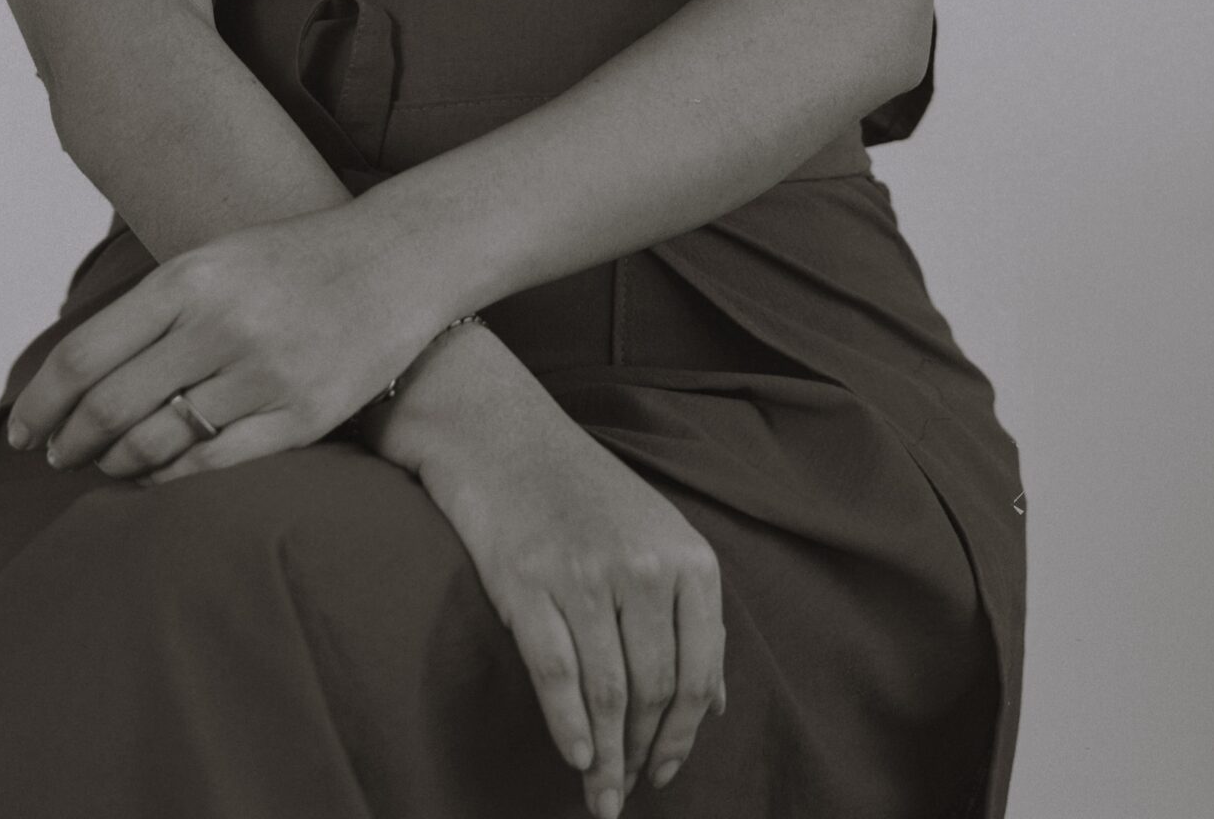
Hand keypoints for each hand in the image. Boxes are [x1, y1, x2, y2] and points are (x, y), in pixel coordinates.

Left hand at [5, 205, 443, 481]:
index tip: (21, 431)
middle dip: (73, 441)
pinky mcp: (303, 416)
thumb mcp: (217, 258)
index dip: (42, 401)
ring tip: (105, 465)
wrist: (398, 259)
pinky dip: (173, 479)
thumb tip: (81, 368)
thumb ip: (156, 306)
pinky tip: (157, 480)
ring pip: (160, 441)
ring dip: (119, 462)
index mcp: (190, 277)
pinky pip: (216, 465)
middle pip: (113, 405)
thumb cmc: (296, 260)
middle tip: (58, 457)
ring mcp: (263, 372)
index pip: (86, 353)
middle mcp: (221, 324)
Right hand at [410, 373, 726, 813]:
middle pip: (654, 690)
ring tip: (601, 798)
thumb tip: (714, 703)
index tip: (667, 771)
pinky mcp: (528, 583)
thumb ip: (691, 612)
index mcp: (686, 556)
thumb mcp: (655, 534)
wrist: (500, 432)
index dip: (683, 735)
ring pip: (608, 693)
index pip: (697, 672)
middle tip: (628, 793)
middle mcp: (644, 567)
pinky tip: (575, 757)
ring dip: (607, 759)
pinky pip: (558, 676)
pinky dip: (569, 728)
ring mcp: (585, 574)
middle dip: (642, 753)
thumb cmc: (580, 489)